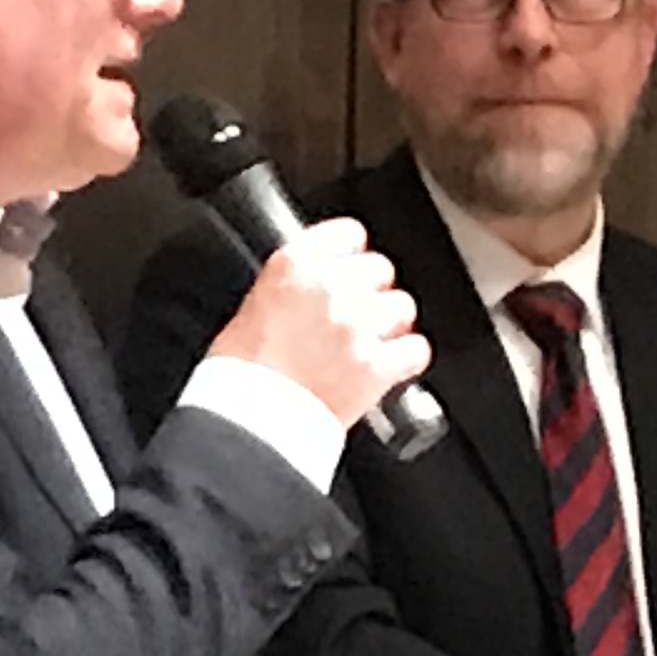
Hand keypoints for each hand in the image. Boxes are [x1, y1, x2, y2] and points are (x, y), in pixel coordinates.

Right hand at [207, 218, 430, 432]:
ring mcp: (359, 326)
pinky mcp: (378, 365)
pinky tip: (391, 363)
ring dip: (390, 323)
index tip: (351, 261)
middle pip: (380, 268)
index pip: (348, 234)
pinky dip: (406, 357)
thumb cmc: (240, 374)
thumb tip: (312, 288)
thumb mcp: (251, 309)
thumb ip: (290, 288)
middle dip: (372, 289)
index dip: (352, 251)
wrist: (249, 422)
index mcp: (294, 266)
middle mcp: (332, 288)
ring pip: (402, 307)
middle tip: (358, 311)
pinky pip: (416, 349)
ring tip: (372, 341)